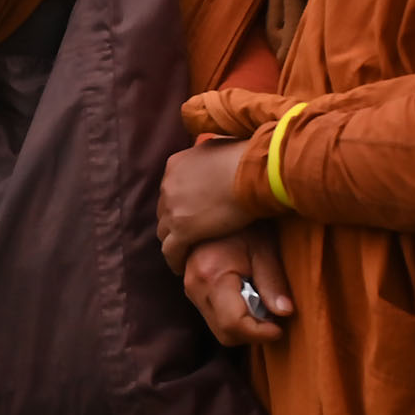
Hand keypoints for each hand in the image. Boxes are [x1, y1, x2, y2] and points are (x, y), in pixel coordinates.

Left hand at [158, 138, 260, 271]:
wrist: (251, 173)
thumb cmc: (245, 159)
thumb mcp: (220, 147)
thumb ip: (211, 154)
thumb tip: (217, 150)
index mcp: (175, 165)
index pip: (170, 189)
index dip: (178, 203)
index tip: (188, 212)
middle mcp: (168, 186)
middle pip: (164, 210)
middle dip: (174, 222)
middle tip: (187, 234)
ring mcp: (172, 208)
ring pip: (164, 232)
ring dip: (173, 241)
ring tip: (184, 252)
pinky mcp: (181, 230)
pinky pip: (171, 251)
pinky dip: (175, 260)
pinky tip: (181, 268)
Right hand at [181, 226, 293, 346]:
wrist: (216, 200)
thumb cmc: (245, 223)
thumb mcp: (264, 248)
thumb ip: (273, 282)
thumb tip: (285, 313)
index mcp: (211, 276)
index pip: (233, 324)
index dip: (259, 333)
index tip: (280, 328)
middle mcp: (194, 286)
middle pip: (225, 333)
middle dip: (253, 333)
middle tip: (275, 319)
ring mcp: (189, 288)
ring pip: (218, 329)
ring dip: (244, 326)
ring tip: (262, 304)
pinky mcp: (191, 287)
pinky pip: (213, 316)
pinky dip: (234, 317)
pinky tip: (249, 297)